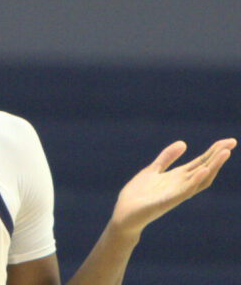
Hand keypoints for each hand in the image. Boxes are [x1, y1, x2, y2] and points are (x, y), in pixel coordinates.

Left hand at [111, 138, 235, 236]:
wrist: (125, 214)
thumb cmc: (139, 194)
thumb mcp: (153, 170)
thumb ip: (167, 158)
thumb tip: (184, 143)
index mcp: (178, 177)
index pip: (201, 163)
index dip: (214, 152)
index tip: (229, 141)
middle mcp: (181, 185)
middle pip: (204, 169)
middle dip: (217, 156)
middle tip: (231, 143)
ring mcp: (176, 194)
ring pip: (199, 179)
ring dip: (212, 166)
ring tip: (224, 153)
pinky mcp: (167, 201)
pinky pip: (184, 191)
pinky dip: (194, 181)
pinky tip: (203, 170)